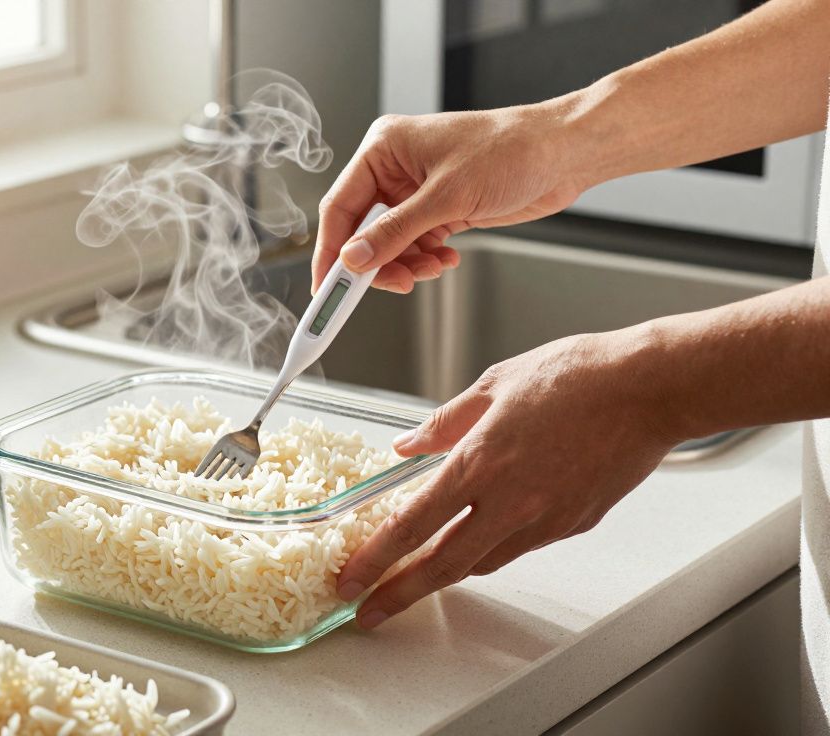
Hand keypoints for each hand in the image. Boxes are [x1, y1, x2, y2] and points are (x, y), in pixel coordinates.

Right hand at [313, 104, 589, 293]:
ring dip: (406, 264)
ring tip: (431, 269)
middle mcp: (395, 169)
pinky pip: (415, 245)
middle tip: (391, 285)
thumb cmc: (511, 151)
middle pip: (362, 230)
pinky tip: (446, 258)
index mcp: (384, 149)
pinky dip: (425, 260)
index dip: (331, 250)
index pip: (340, 206)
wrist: (563, 154)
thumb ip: (394, 232)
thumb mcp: (446, 197)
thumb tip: (354, 260)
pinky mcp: (439, 208)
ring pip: (390, 243)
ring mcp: (417, 190)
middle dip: (376, 262)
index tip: (325, 287)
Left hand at [337, 329, 682, 628]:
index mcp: (480, 462)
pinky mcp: (573, 524)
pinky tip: (479, 535)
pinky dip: (491, 547)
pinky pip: (520, 546)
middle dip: (398, 594)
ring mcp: (544, 519)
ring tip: (415, 576)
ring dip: (444, 572)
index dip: (374, 559)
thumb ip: (443, 424)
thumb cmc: (578, 376)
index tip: (351, 579)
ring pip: (482, 561)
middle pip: (442, 566)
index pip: (412, 525)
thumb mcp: (493, 385)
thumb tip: (407, 445)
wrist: (651, 389)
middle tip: (368, 612)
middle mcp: (510, 501)